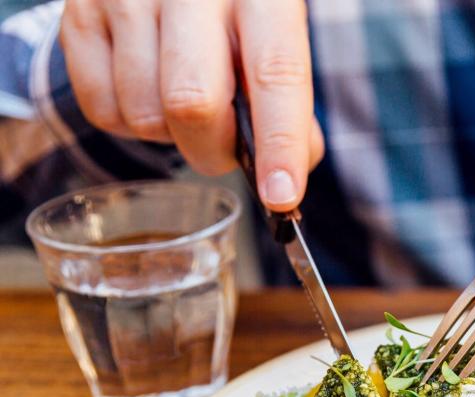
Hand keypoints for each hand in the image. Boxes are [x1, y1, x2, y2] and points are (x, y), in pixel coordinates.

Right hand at [60, 0, 323, 211]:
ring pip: (145, 115)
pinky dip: (131, 123)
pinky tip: (147, 90)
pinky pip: (103, 112)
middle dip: (213, 150)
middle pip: (194, 103)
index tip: (281, 196)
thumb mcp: (277, 42)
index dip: (280, 143)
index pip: (275, 74)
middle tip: (224, 145)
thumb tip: (280, 179)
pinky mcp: (80, 16)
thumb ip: (291, 108)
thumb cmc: (234, 15)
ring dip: (170, 135)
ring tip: (182, 98)